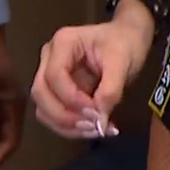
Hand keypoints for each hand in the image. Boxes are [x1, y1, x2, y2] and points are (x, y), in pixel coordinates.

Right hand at [30, 18, 151, 139]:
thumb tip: (100, 118)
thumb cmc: (125, 43)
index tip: (96, 112)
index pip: (54, 75)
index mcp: (64, 42)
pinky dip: (70, 127)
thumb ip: (111, 89)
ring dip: (66, 126)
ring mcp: (50, 75)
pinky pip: (54, 114)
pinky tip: (94, 128)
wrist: (128, 39)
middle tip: (94, 126)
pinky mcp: (56, 92)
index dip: (71, 98)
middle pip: (41, 93)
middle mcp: (50, 57)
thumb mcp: (123, 61)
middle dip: (64, 116)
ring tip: (96, 130)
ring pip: (43, 108)